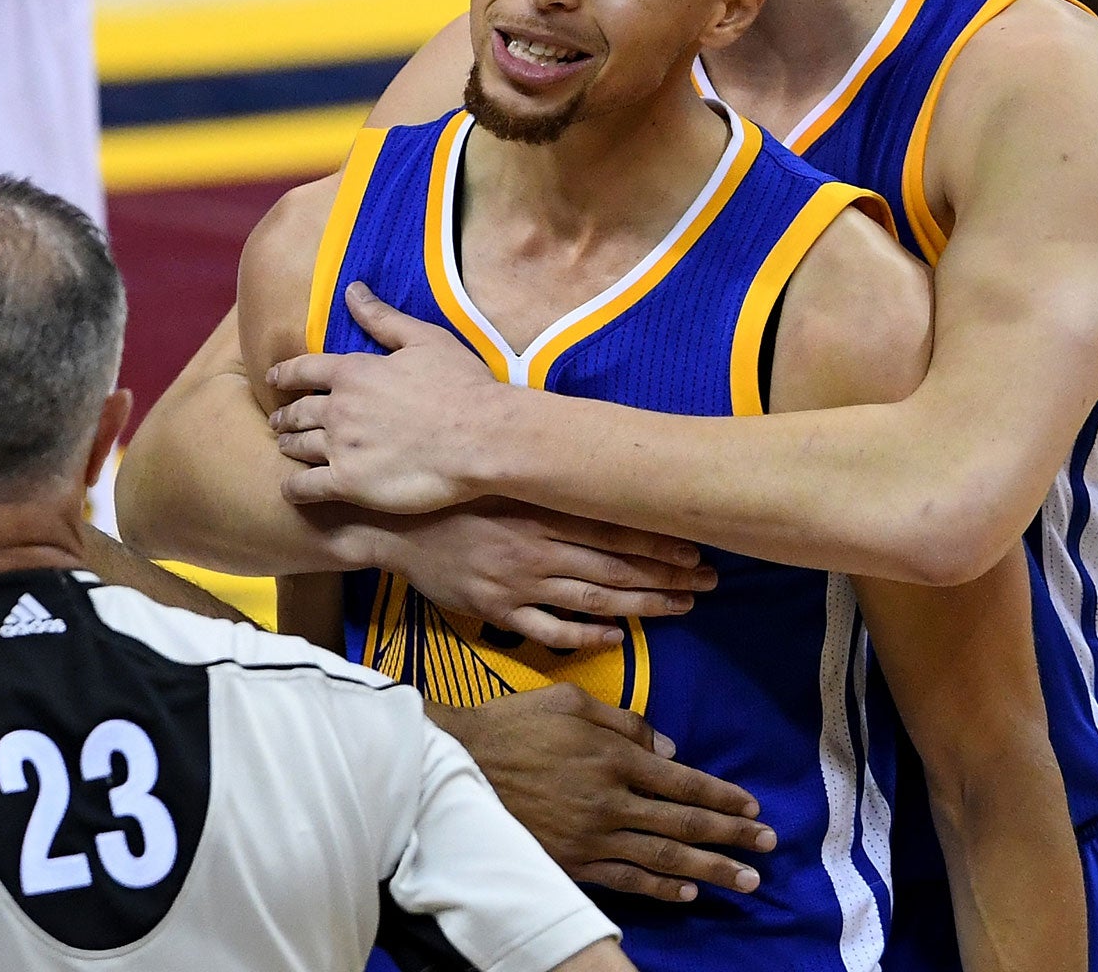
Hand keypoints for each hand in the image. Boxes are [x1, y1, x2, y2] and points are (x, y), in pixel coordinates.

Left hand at [270, 282, 507, 513]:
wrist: (481, 437)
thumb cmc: (461, 385)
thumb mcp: (424, 339)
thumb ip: (382, 318)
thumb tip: (352, 289)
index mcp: (354, 372)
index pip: (303, 370)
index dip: (284, 374)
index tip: (272, 379)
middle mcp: (339, 408)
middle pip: (297, 411)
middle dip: (285, 416)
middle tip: (279, 421)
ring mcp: (341, 447)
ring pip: (298, 447)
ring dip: (288, 446)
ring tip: (285, 448)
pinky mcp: (348, 483)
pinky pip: (305, 487)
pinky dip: (293, 487)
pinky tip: (291, 489)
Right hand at [377, 499, 713, 651]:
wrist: (389, 523)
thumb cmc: (449, 492)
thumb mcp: (497, 473)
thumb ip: (541, 474)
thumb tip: (590, 459)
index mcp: (538, 510)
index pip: (611, 528)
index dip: (657, 540)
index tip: (695, 547)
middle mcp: (534, 548)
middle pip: (613, 566)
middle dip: (666, 575)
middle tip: (708, 581)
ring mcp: (516, 583)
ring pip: (592, 600)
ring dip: (640, 605)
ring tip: (680, 607)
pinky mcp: (496, 611)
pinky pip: (550, 630)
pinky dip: (586, 636)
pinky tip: (617, 637)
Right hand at [438, 684, 775, 901]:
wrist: (457, 764)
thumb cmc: (513, 723)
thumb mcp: (568, 699)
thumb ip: (622, 721)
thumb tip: (668, 747)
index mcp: (612, 757)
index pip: (682, 781)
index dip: (721, 795)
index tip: (752, 806)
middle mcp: (609, 801)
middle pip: (683, 824)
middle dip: (731, 835)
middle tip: (768, 846)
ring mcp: (591, 837)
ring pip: (662, 857)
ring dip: (709, 869)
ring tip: (745, 880)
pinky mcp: (571, 861)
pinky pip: (625, 880)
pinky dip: (660, 888)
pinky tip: (687, 892)